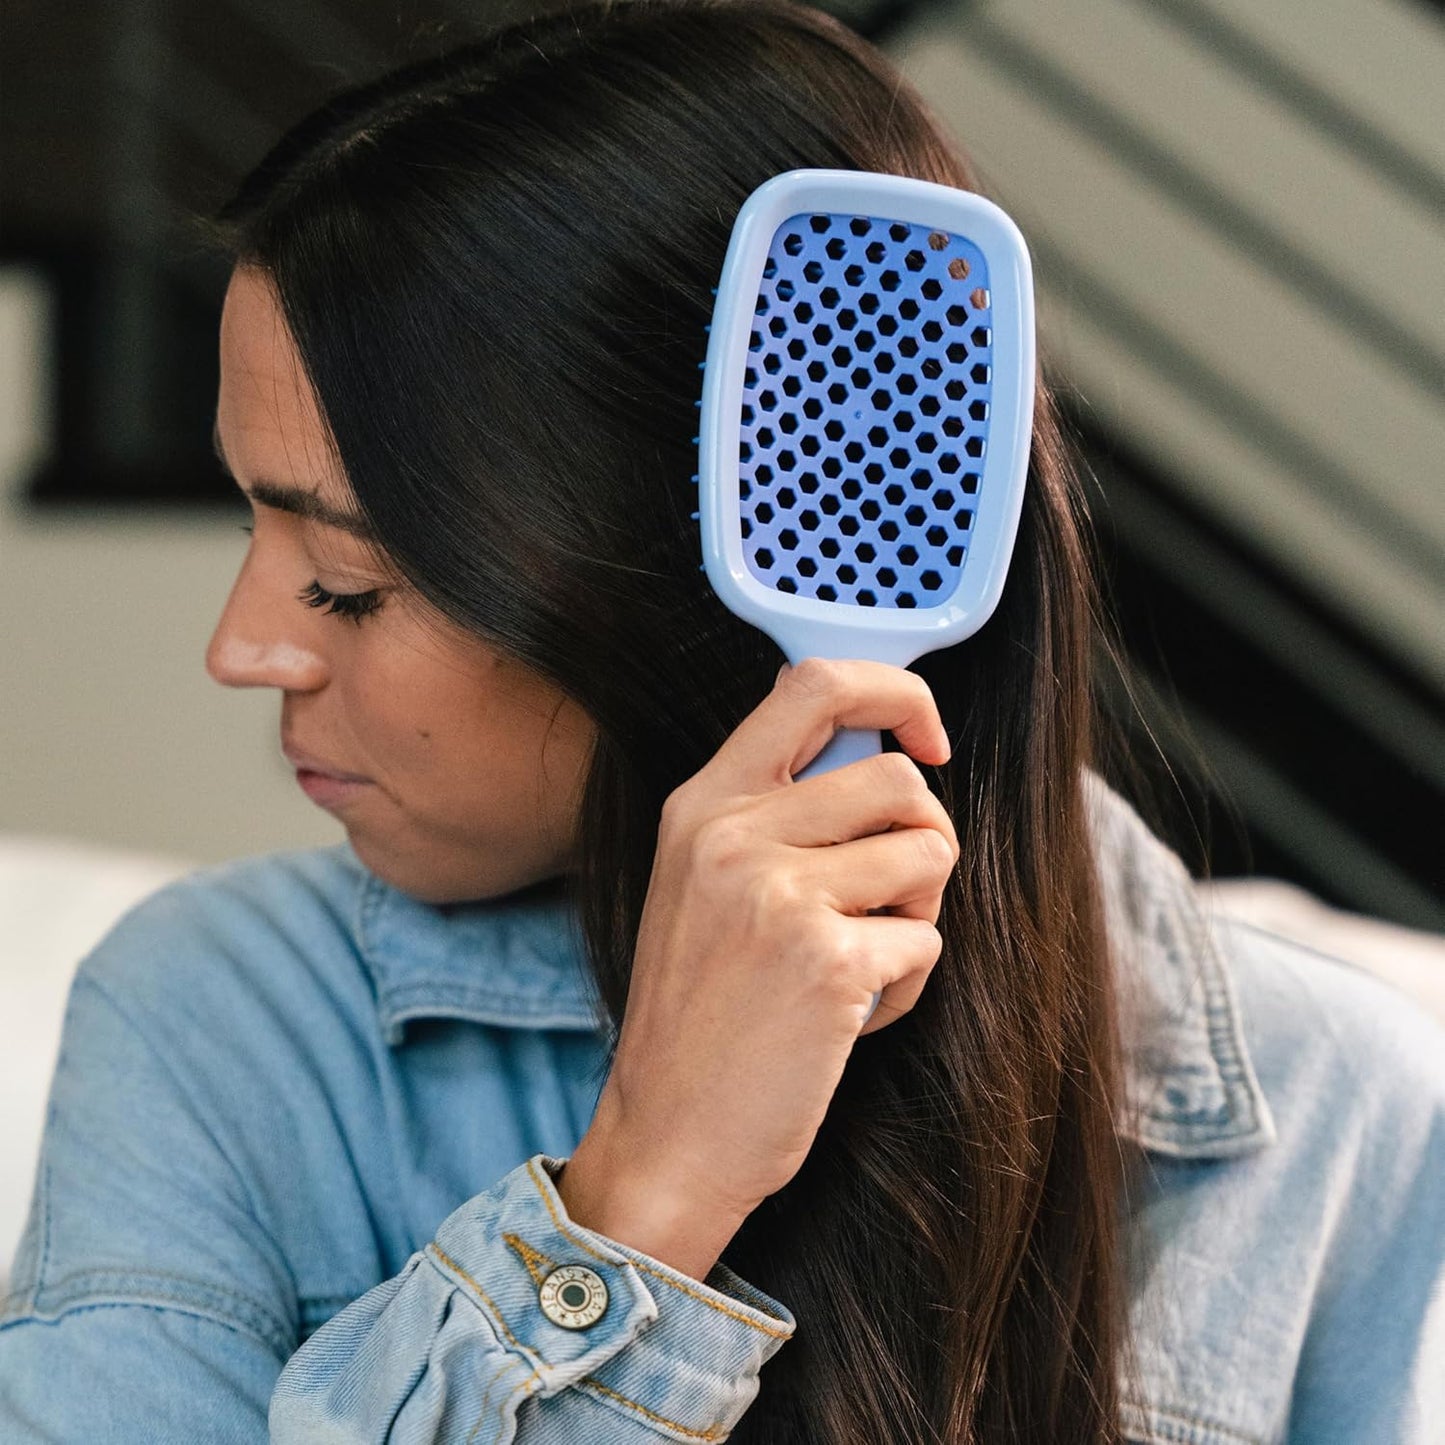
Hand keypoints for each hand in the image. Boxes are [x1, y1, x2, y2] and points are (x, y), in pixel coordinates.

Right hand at [581, 657, 957, 1232]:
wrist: (668, 1136)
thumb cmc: (702, 1013)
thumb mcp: (704, 885)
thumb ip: (773, 812)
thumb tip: (884, 757)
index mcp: (702, 804)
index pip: (813, 684)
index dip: (895, 694)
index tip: (927, 738)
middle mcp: (733, 833)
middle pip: (899, 779)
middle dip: (921, 839)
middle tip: (885, 899)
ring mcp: (778, 893)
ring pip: (929, 851)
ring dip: (916, 912)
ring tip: (857, 963)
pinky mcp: (828, 961)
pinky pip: (926, 937)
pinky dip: (907, 983)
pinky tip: (848, 1019)